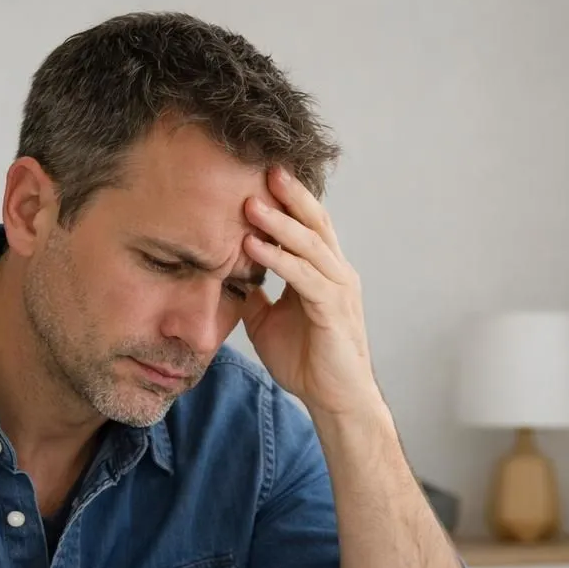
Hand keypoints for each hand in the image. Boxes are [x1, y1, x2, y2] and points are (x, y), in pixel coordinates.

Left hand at [240, 167, 382, 418]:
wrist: (334, 401)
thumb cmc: (306, 362)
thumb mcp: (268, 321)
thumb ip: (255, 294)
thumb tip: (229, 275)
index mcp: (323, 273)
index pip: (307, 225)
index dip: (287, 200)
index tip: (259, 174)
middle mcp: (337, 274)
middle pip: (316, 223)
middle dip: (291, 194)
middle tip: (265, 166)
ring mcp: (339, 291)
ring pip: (311, 245)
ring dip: (279, 223)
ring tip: (250, 203)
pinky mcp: (334, 312)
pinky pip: (304, 278)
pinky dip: (278, 259)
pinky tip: (252, 247)